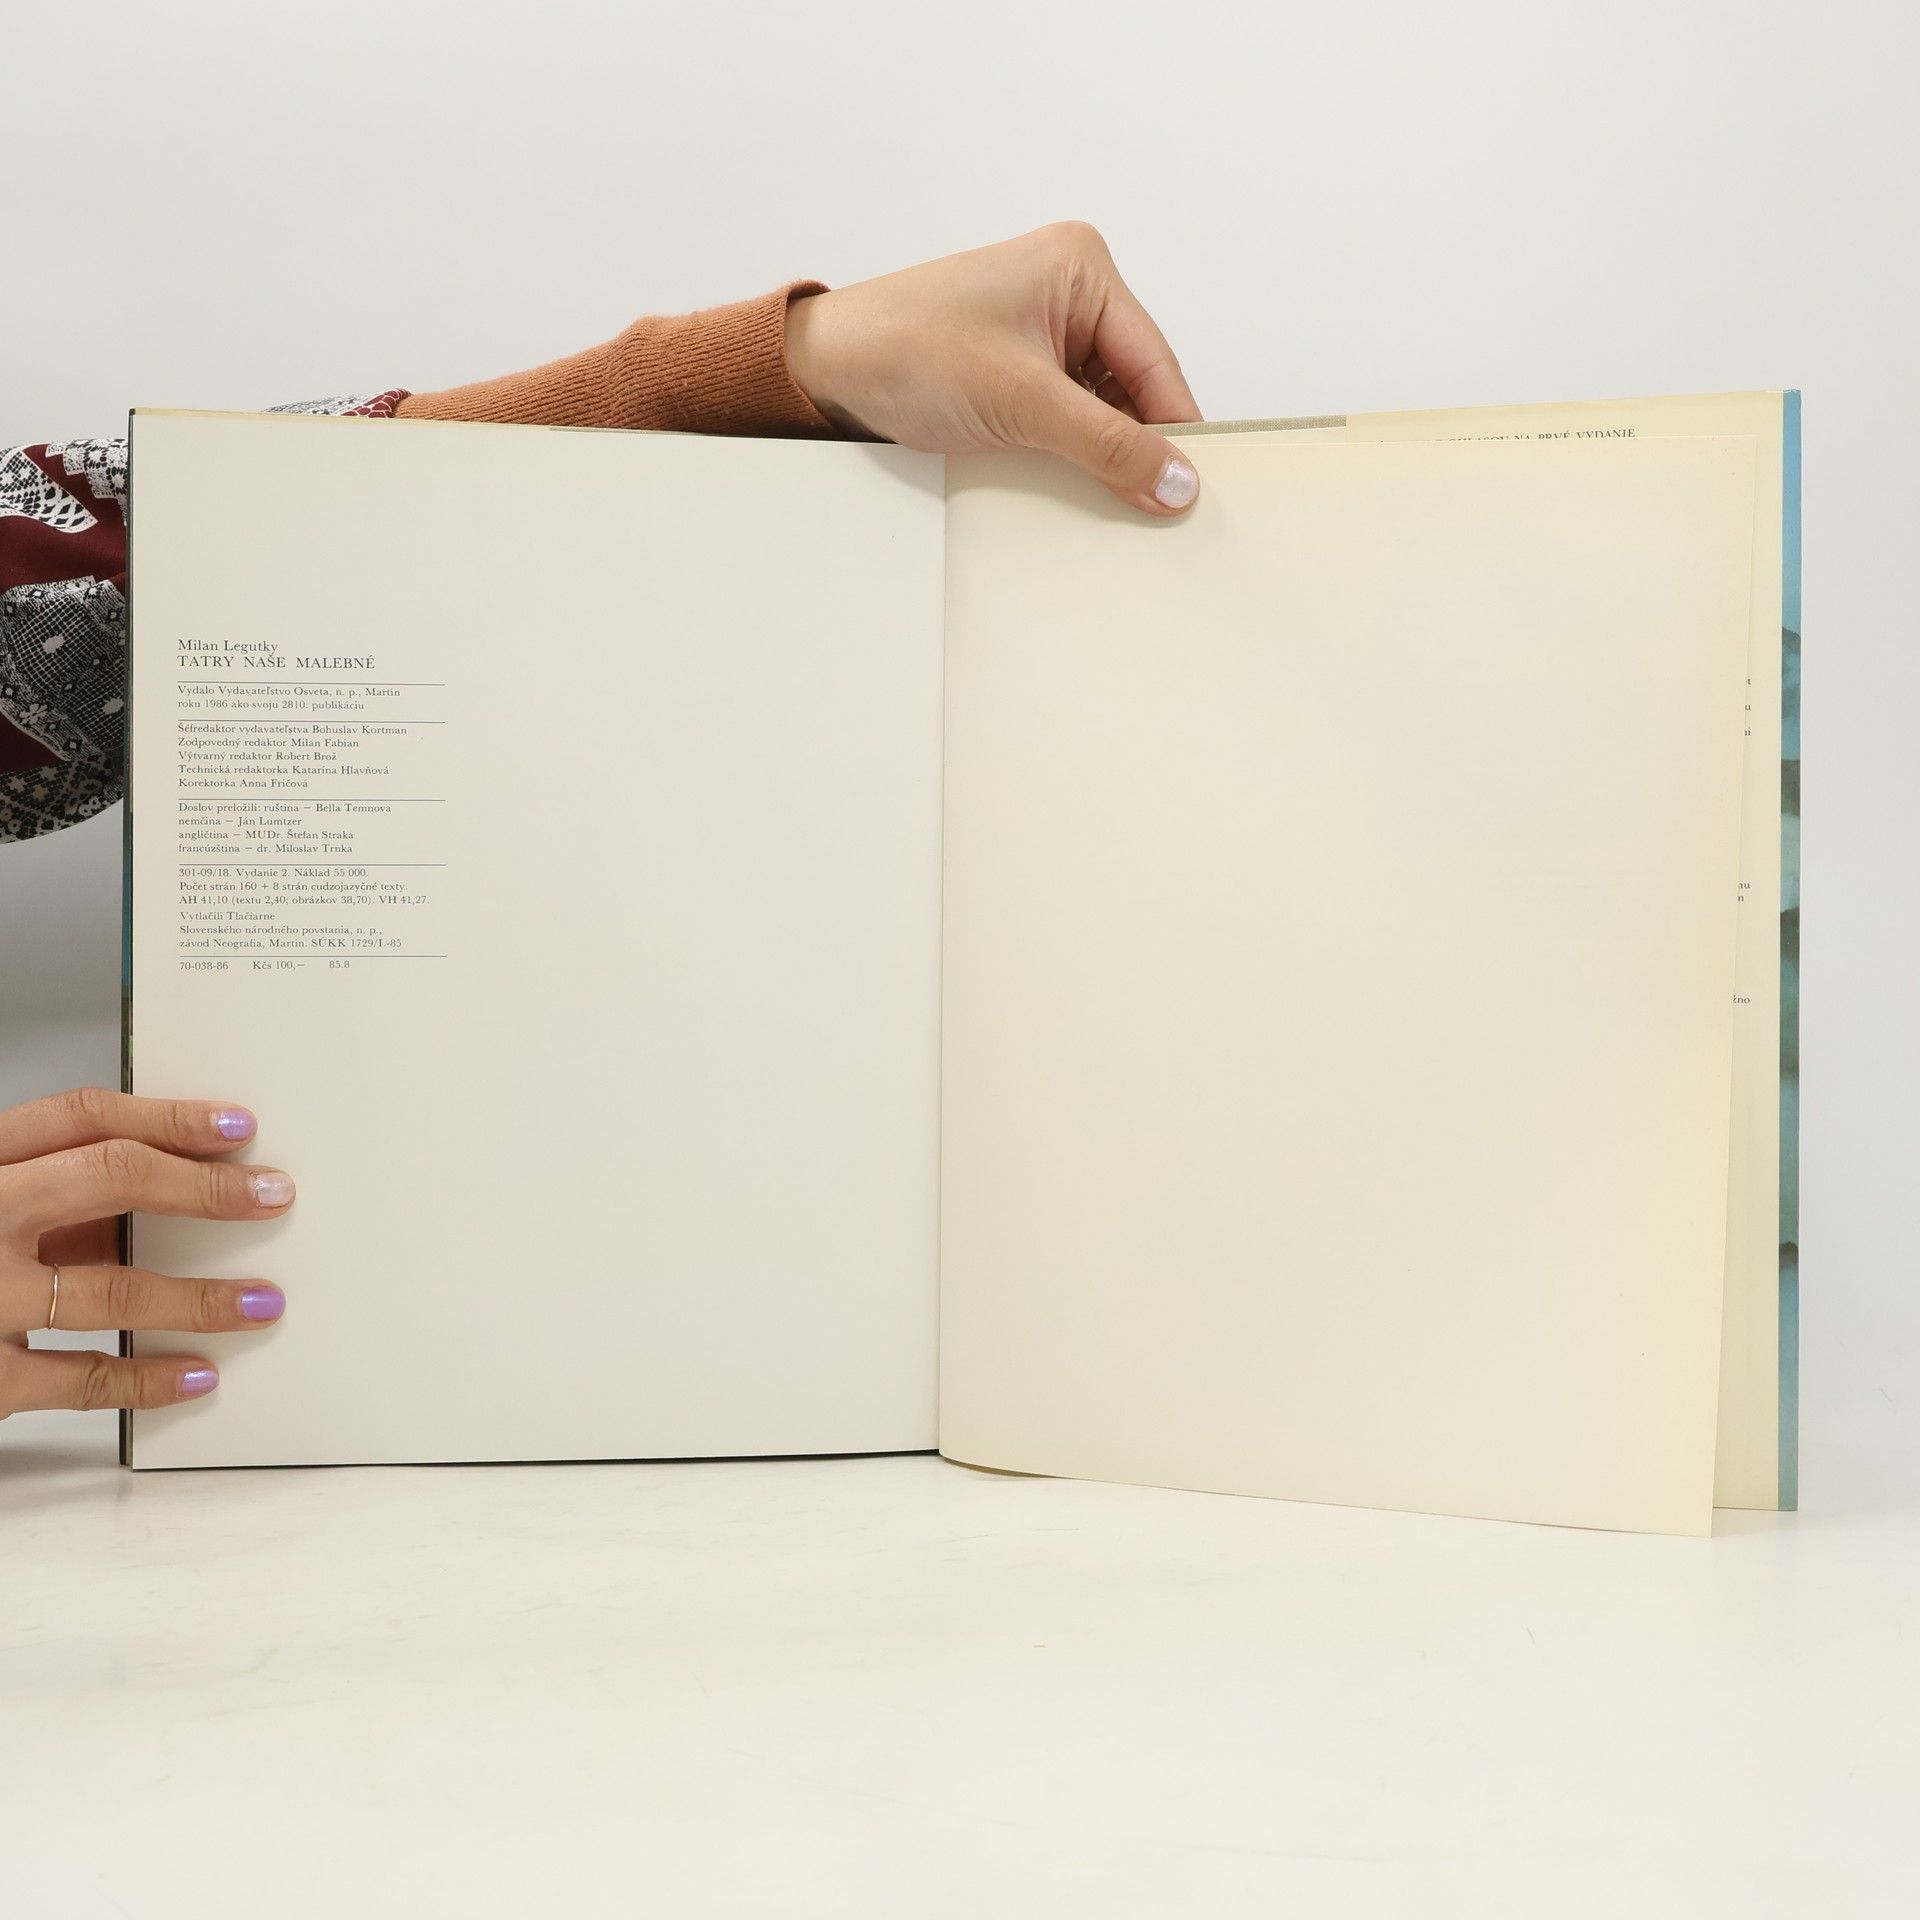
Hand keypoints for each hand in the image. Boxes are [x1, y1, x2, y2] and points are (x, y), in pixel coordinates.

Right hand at [0, 1090, 292, 1418]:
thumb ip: (40, 1201)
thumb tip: (165, 1193)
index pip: (79, 1116)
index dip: (169, 1115)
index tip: (236, 1125)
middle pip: (107, 1178)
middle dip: (204, 1186)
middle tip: (271, 1196)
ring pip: (110, 1288)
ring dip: (200, 1298)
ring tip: (260, 1302)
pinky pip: (80, 1379)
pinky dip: (148, 1379)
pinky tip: (195, 1373)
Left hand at [784, 222, 1203, 516]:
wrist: (828, 368)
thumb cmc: (907, 351)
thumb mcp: (1023, 403)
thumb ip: (1108, 446)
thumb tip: (1177, 482)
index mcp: (1082, 269)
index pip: (1156, 363)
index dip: (1175, 431)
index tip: (1192, 492)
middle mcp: (1070, 292)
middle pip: (1134, 387)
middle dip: (1136, 444)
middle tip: (1152, 507)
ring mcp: (1043, 331)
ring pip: (1102, 408)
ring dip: (1100, 453)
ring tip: (1102, 498)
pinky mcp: (1018, 368)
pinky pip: (1067, 416)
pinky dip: (1070, 452)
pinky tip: (1067, 482)